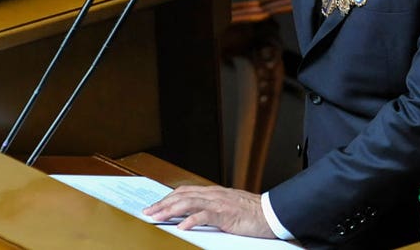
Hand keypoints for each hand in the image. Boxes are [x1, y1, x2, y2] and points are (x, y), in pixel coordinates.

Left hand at [143, 185, 275, 238]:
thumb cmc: (252, 212)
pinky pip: (205, 215)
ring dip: (170, 211)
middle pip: (181, 196)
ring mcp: (219, 203)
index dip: (167, 198)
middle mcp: (213, 194)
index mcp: (213, 193)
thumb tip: (195, 214)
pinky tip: (182, 227)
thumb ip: (212, 208)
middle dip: (162, 204)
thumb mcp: (228, 207)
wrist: (271, 213)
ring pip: (188, 203)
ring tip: (158, 218)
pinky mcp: (225, 214)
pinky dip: (191, 220)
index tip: (155, 206)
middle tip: (148, 213)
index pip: (184, 192)